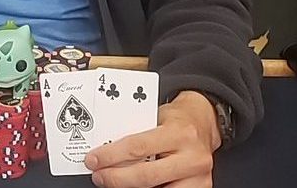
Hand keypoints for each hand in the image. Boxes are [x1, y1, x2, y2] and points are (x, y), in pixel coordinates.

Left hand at [84, 91, 220, 187]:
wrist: (203, 121)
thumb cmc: (176, 117)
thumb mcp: (156, 115)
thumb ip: (136, 131)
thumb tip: (105, 146)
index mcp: (178, 132)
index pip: (138, 147)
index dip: (111, 156)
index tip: (93, 160)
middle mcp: (192, 157)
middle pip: (146, 176)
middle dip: (116, 178)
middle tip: (98, 176)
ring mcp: (199, 176)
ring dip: (129, 187)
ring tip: (113, 181)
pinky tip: (133, 185)